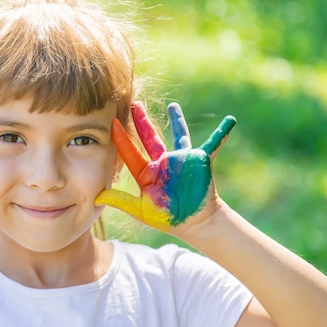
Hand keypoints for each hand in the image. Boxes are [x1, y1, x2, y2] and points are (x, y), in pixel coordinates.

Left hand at [95, 102, 234, 232]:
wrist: (194, 223)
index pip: (130, 152)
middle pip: (149, 137)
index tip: (112, 123)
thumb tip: (96, 197)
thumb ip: (121, 200)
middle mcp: (162, 163)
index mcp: (147, 172)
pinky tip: (230, 120)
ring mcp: (181, 160)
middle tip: (134, 103)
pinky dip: (221, 134)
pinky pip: (213, 144)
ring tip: (173, 106)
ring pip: (178, 135)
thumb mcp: (140, 209)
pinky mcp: (199, 160)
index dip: (121, 138)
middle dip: (141, 120)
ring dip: (177, 121)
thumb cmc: (167, 218)